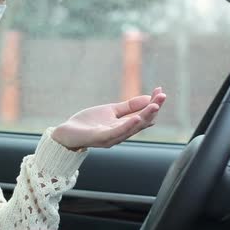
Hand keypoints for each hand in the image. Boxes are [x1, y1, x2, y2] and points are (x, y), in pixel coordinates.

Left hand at [51, 87, 166, 149]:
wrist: (66, 133)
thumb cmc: (88, 123)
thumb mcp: (110, 111)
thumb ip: (128, 107)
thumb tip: (147, 98)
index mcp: (123, 127)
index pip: (143, 115)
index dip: (153, 104)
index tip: (161, 92)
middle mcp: (120, 134)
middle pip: (141, 122)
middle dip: (153, 109)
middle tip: (163, 96)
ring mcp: (111, 137)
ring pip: (132, 128)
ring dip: (145, 116)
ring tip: (155, 106)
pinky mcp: (100, 138)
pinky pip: (117, 132)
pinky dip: (128, 126)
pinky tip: (137, 118)